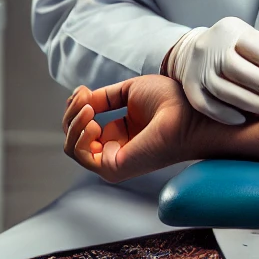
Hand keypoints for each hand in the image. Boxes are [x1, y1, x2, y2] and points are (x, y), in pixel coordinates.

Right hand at [62, 75, 194, 181]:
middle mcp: (115, 149)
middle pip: (74, 137)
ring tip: (88, 109)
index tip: (82, 91)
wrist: (187, 111)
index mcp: (121, 134)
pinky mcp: (113, 168)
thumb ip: (103, 98)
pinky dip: (79, 136)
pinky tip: (94, 123)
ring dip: (73, 124)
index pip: (84, 127)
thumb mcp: (129, 92)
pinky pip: (81, 156)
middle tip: (83, 97)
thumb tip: (81, 101)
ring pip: (73, 147)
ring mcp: (113, 161)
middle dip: (71, 113)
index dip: (76, 107)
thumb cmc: (169, 101)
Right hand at [167, 18, 258, 124]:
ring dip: (252, 103)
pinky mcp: (189, 86)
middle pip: (241, 71)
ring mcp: (197, 67)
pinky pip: (206, 105)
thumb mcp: (255, 42)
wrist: (193, 50)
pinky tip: (243, 120)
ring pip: (225, 90)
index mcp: (231, 30)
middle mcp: (211, 47)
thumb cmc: (234, 48)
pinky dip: (225, 114)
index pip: (258, 49)